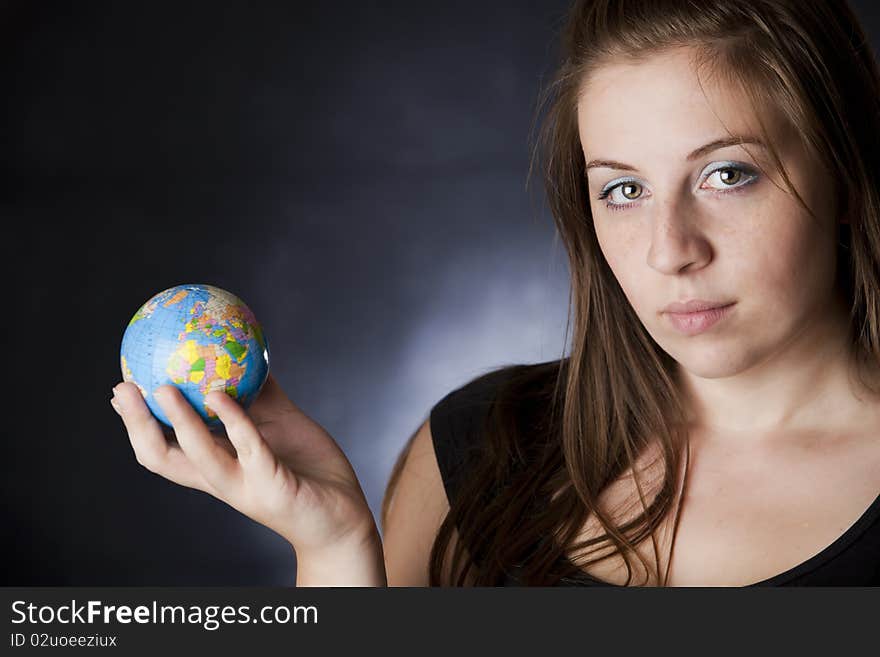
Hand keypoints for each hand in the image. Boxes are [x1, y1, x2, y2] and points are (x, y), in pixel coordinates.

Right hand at [111, 373, 380, 564]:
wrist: (344, 513)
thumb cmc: (308, 469)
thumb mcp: (279, 424)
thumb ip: (258, 396)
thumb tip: (243, 351)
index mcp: (215, 467)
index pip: (162, 450)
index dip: (136, 424)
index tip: (120, 391)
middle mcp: (220, 480)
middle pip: (161, 459)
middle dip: (137, 426)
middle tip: (122, 390)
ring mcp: (243, 486)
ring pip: (197, 456)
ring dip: (177, 422)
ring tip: (161, 389)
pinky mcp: (271, 487)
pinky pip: (250, 449)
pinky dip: (233, 421)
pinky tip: (221, 395)